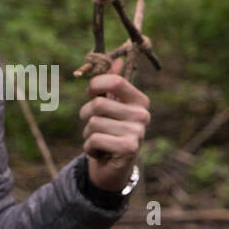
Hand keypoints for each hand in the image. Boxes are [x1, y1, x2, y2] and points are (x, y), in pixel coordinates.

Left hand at [80, 58, 150, 191]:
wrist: (113, 168)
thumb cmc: (109, 132)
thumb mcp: (109, 107)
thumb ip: (110, 85)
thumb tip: (116, 60)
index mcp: (139, 100)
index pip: (115, 81)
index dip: (95, 85)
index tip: (90, 93)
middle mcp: (142, 114)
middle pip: (98, 104)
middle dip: (86, 115)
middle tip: (93, 126)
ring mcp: (137, 132)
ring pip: (93, 123)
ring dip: (87, 134)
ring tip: (98, 140)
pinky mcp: (129, 148)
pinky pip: (94, 139)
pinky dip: (89, 147)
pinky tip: (100, 152)